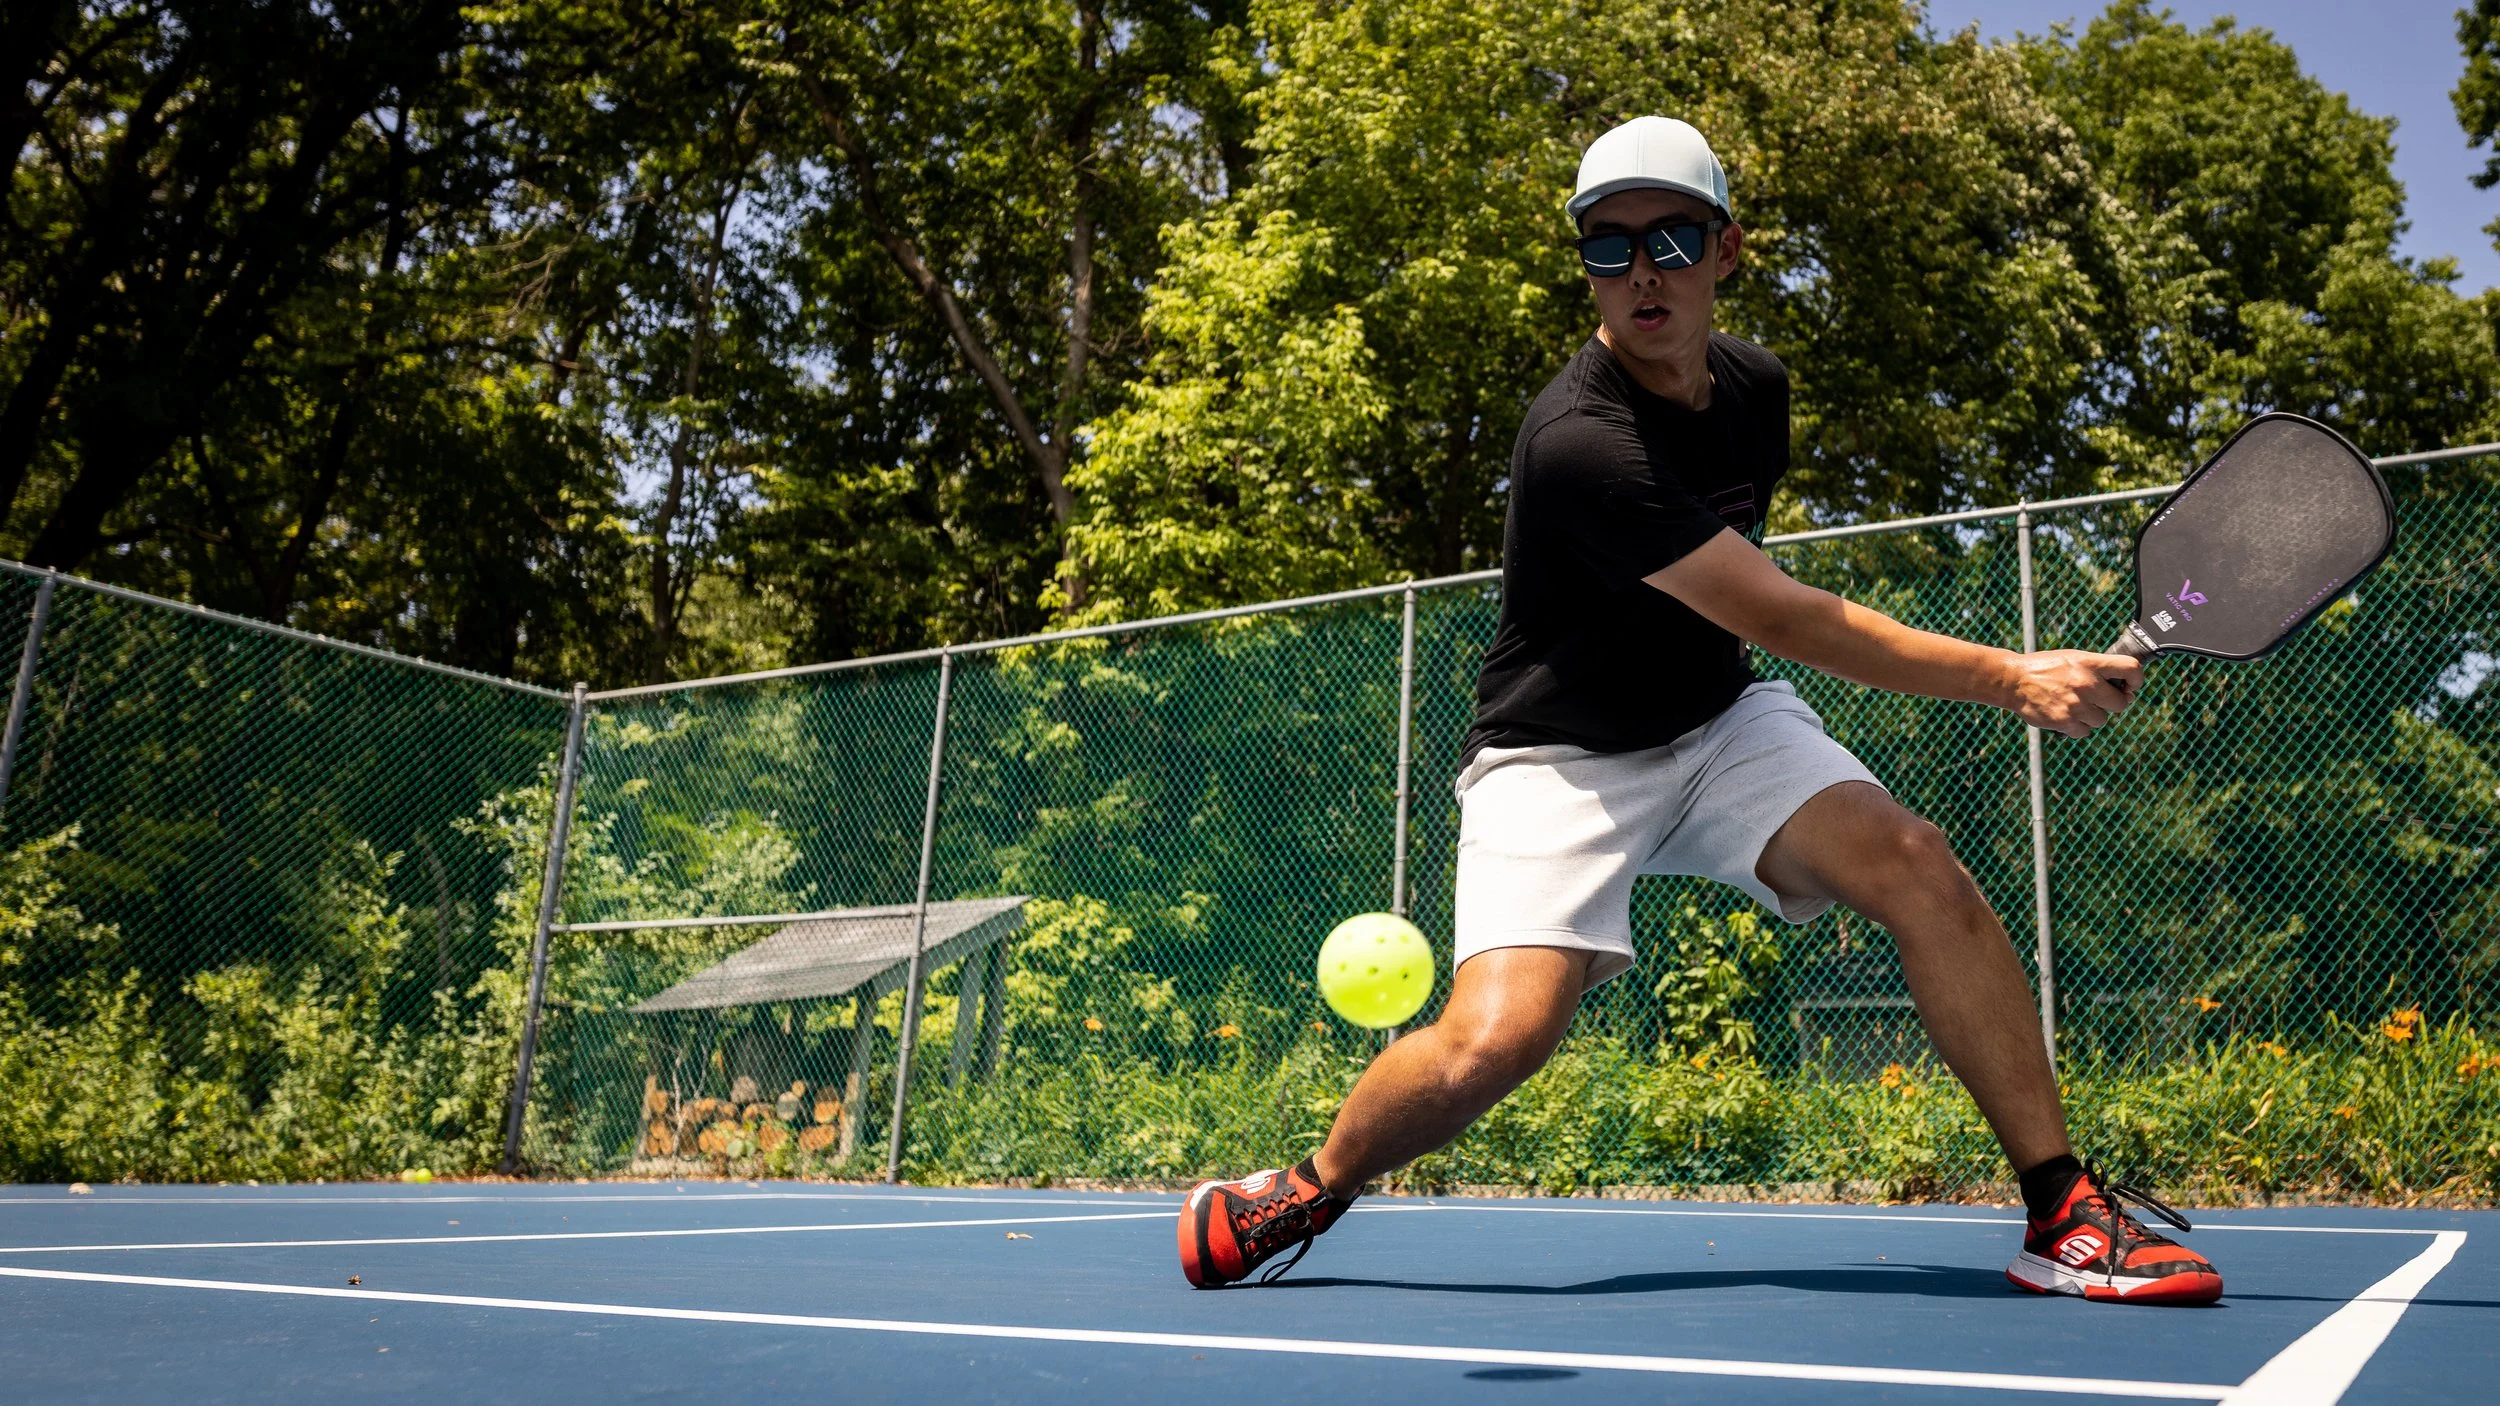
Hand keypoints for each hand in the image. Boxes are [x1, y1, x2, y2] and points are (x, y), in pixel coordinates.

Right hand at [2001, 650, 2139, 738]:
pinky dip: (2076, 727)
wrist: (2012, 681)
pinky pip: (2084, 732)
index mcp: (2090, 663)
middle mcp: (2086, 683)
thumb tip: (2126, 690)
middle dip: (2112, 703)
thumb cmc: (2046, 668)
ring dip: (2091, 716)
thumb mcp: (2073, 658)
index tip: (2131, 686)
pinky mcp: (2065, 721)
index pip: (2131, 668)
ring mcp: (2076, 704)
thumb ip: (2099, 670)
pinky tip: (2064, 714)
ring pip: (2101, 720)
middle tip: (2098, 699)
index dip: (2137, 680)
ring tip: (2073, 705)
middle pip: (2121, 703)